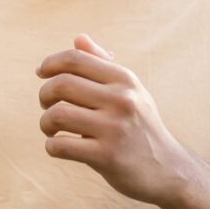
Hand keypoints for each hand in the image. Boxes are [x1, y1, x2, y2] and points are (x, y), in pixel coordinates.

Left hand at [35, 34, 190, 206]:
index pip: (76, 59)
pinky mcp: (107, 156)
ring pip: (57, 115)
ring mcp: (115, 128)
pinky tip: (59, 147)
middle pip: (61, 84)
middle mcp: (122, 100)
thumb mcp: (131, 91)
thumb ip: (103, 64)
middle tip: (47, 107)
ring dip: (45, 123)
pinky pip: (61, 146)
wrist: (168, 170)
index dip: (51, 63)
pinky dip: (52, 147)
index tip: (41, 73)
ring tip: (52, 130)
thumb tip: (78, 38)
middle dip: (44, 95)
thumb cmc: (141, 127)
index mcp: (125, 79)